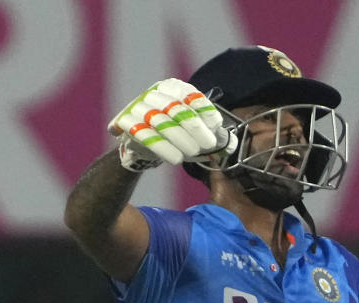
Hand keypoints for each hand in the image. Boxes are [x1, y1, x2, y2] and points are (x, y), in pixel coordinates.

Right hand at [107, 78, 237, 171]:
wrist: (143, 145)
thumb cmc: (175, 134)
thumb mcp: (195, 129)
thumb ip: (212, 133)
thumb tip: (232, 145)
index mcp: (173, 88)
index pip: (190, 94)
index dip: (204, 109)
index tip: (216, 125)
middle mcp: (155, 93)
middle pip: (176, 108)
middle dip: (195, 128)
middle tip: (209, 144)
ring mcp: (138, 106)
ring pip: (160, 121)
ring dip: (180, 138)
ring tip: (194, 153)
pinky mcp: (126, 122)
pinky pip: (144, 134)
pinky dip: (162, 147)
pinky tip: (176, 159)